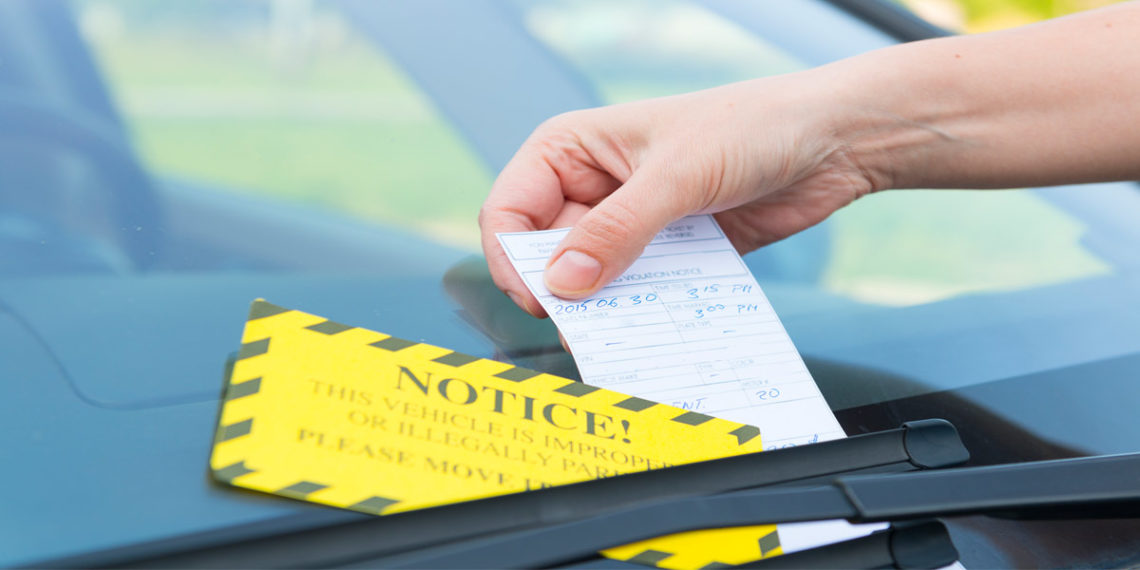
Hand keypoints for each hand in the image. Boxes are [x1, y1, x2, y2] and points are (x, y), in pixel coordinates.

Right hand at [480, 75, 878, 316]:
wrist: (830, 141)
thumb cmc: (750, 127)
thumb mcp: (676, 176)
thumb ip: (617, 231)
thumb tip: (564, 283)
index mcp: (571, 150)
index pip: (509, 212)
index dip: (514, 260)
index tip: (542, 300)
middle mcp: (591, 187)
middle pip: (546, 254)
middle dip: (561, 292)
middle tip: (585, 328)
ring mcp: (629, 222)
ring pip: (591, 280)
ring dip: (603, 308)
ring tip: (624, 333)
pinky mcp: (666, 252)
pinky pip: (637, 291)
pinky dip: (642, 312)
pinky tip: (657, 327)